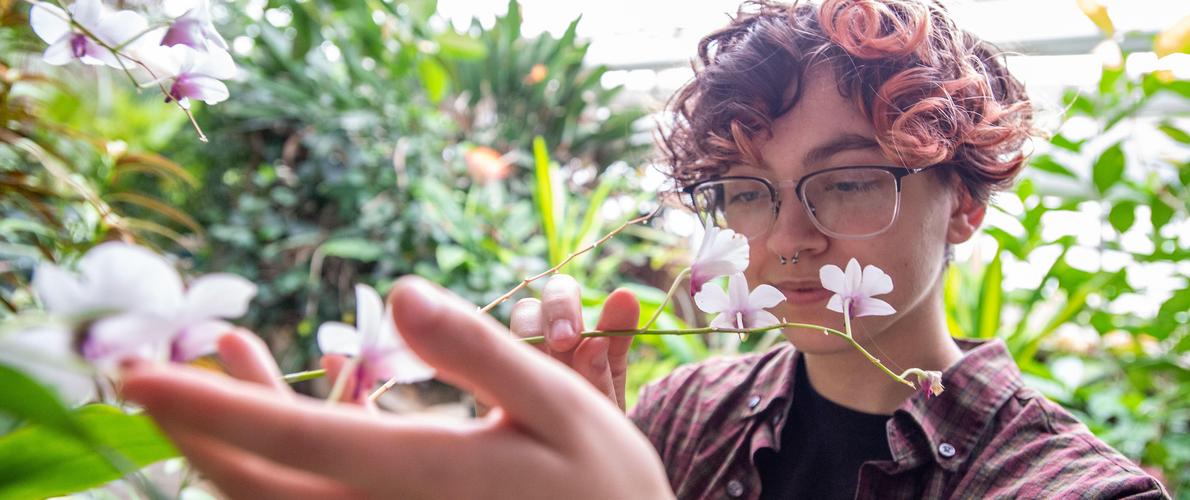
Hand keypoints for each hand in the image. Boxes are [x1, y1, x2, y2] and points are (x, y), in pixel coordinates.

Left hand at [120, 276, 672, 499]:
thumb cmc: (598, 482)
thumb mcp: (558, 407)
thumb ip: (480, 353)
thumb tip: (398, 292)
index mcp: (418, 475)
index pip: (289, 440)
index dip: (208, 407)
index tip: (139, 373)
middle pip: (254, 484)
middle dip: (192, 429)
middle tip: (141, 368)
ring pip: (274, 498)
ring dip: (227, 437)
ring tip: (223, 357)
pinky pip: (310, 499)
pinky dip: (278, 452)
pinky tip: (297, 400)